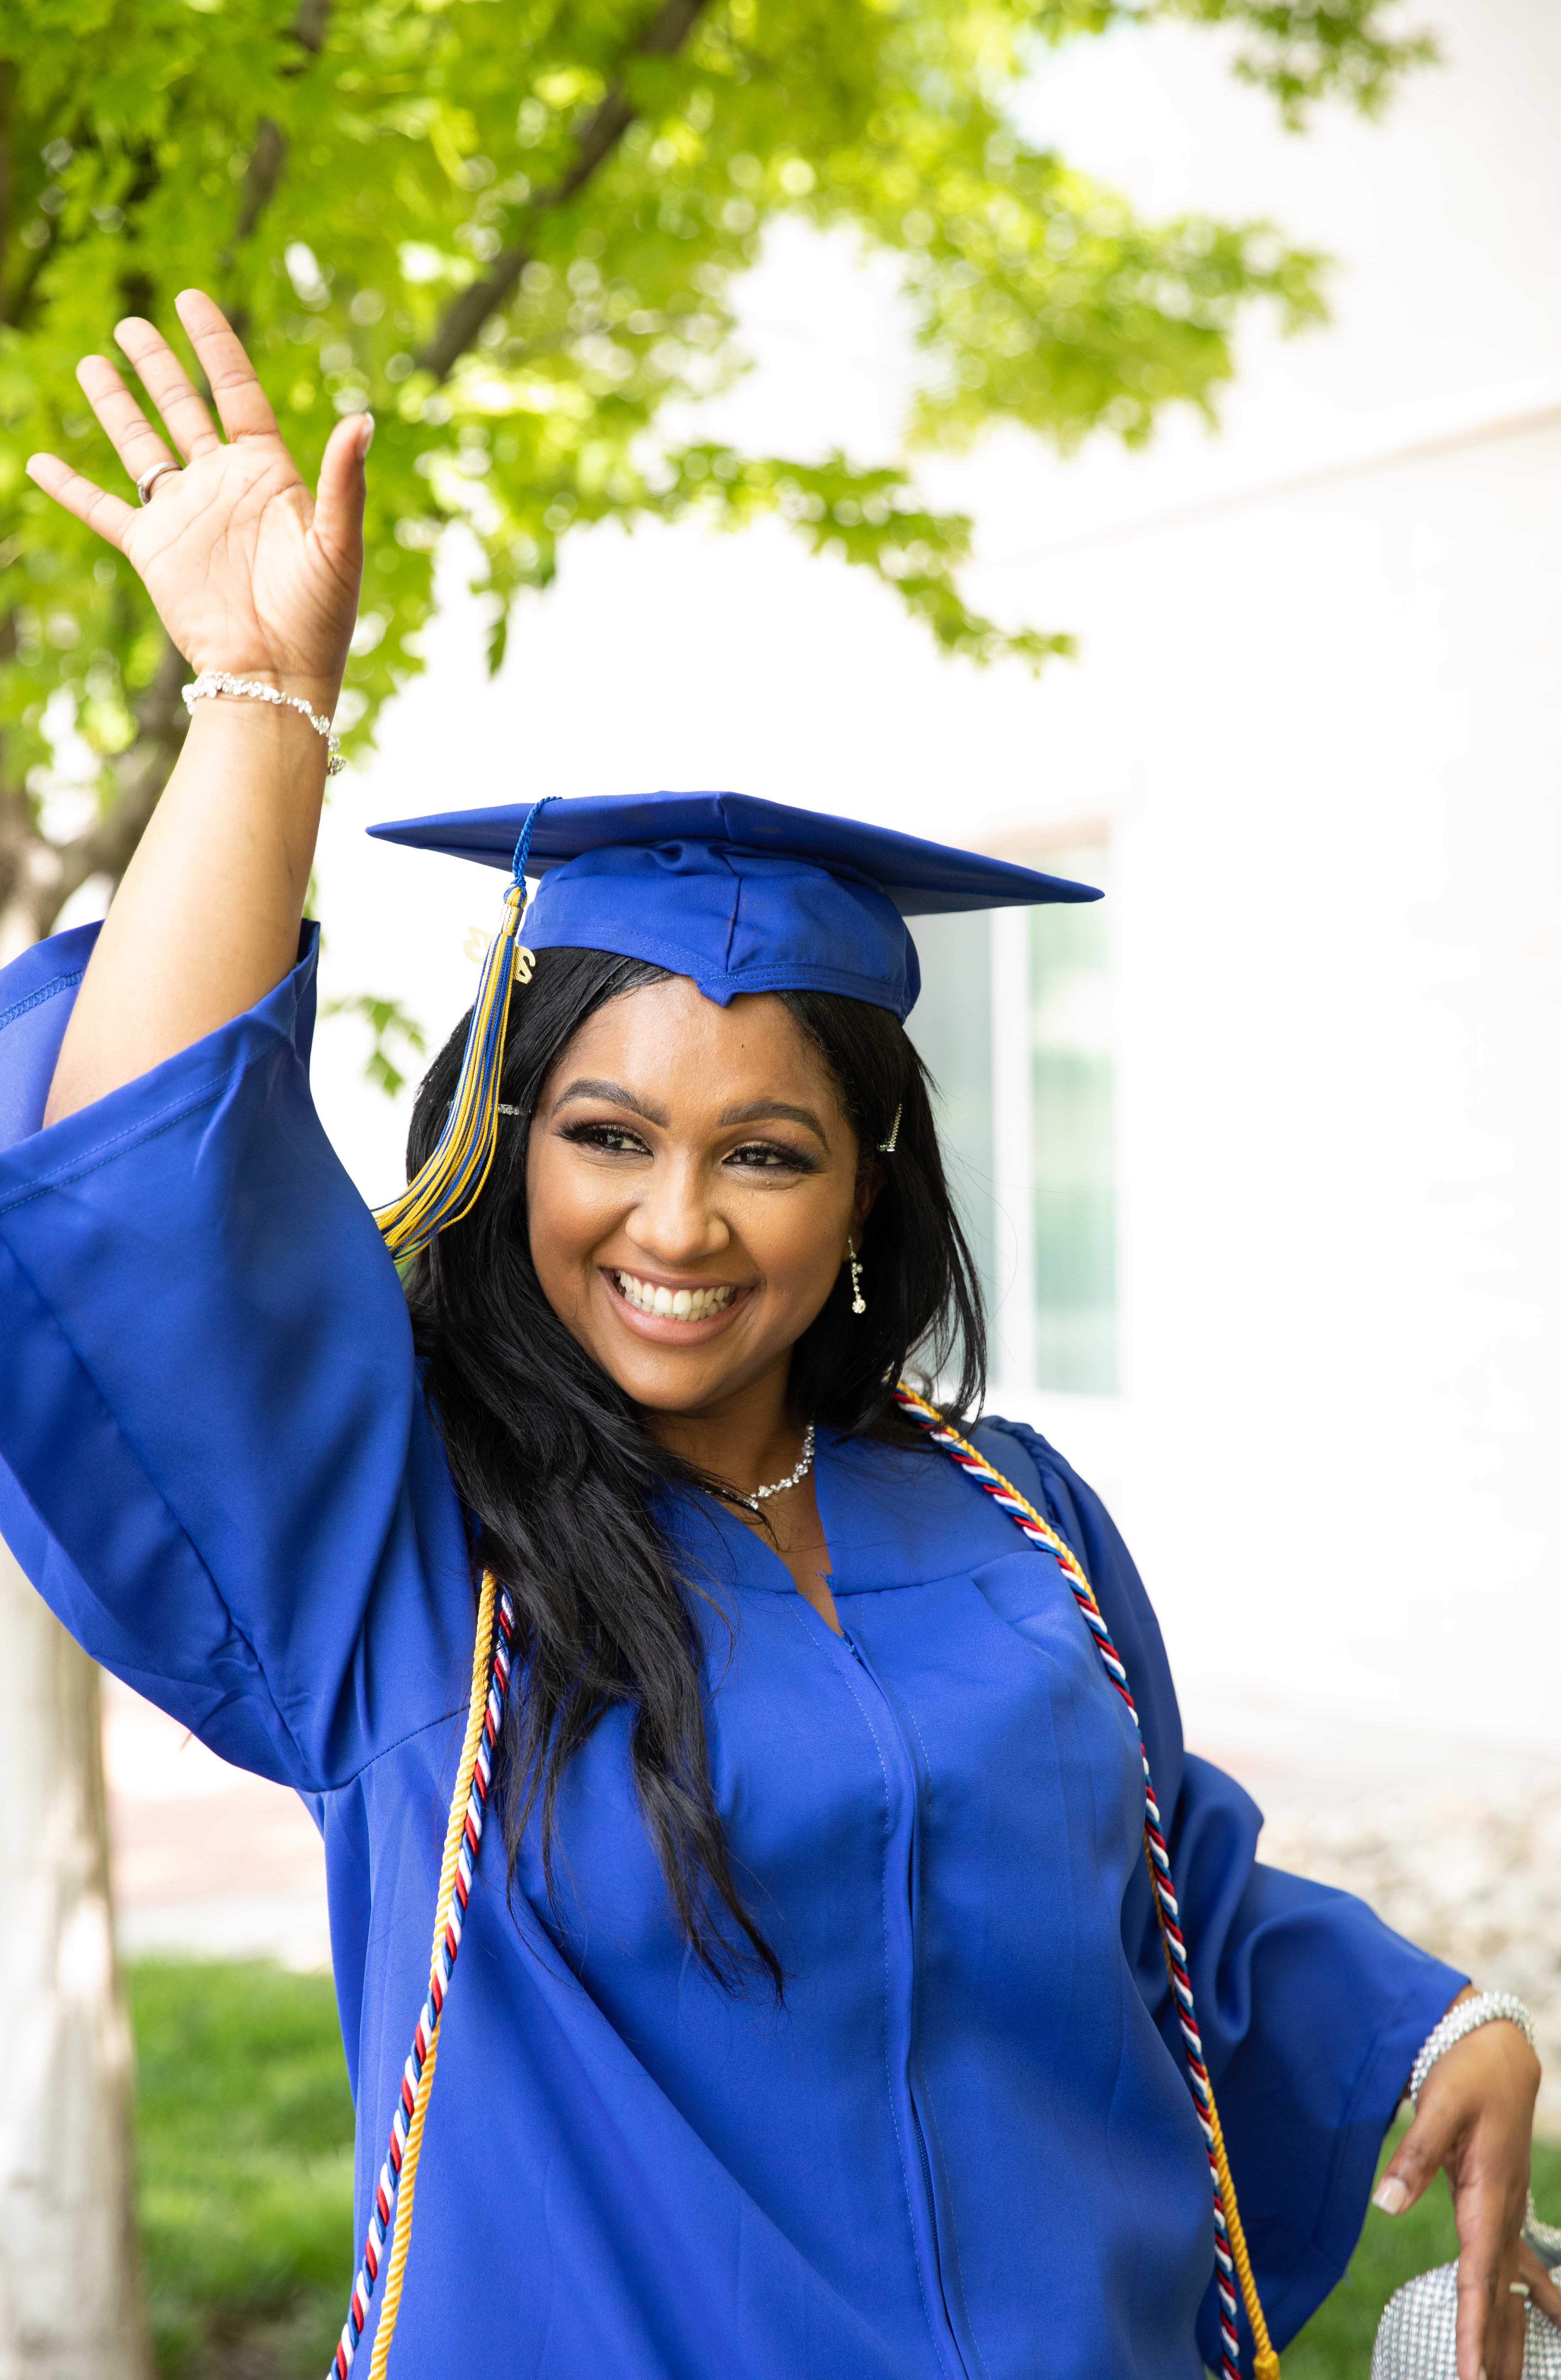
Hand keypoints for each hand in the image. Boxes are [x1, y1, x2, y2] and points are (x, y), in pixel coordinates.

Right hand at [25, 288, 365, 706]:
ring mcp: (184, 516)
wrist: (278, 674)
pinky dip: (70, 488)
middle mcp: (222, 485)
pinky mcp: (152, 551)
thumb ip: (344, 481)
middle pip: (183, 408)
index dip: (214, 345)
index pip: (236, 392)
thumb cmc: (319, 615)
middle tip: (130, 324)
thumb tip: (363, 420)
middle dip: (157, 365)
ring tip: (92, 362)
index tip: (191, 299)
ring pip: (141, 445)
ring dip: (116, 406)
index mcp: (267, 473)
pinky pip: (103, 510)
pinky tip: (41, 461)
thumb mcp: (339, 544)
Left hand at [1373, 1994, 1543, 2379]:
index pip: (1477, 2279)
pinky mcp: (1506, 2206)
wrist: (1495, 2050)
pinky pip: (1522, 2267)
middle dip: (1494, 2352)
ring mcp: (1510, 2213)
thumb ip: (1413, 2157)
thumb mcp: (1436, 2106)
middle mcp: (1504, 2215)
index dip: (1472, 2330)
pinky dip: (1534, 2302)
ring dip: (1511, 2336)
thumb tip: (1386, 2205)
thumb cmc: (1464, 2076)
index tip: (1472, 2377)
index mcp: (1486, 2198)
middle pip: (1499, 2298)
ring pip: (1514, 2290)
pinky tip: (1554, 2323)